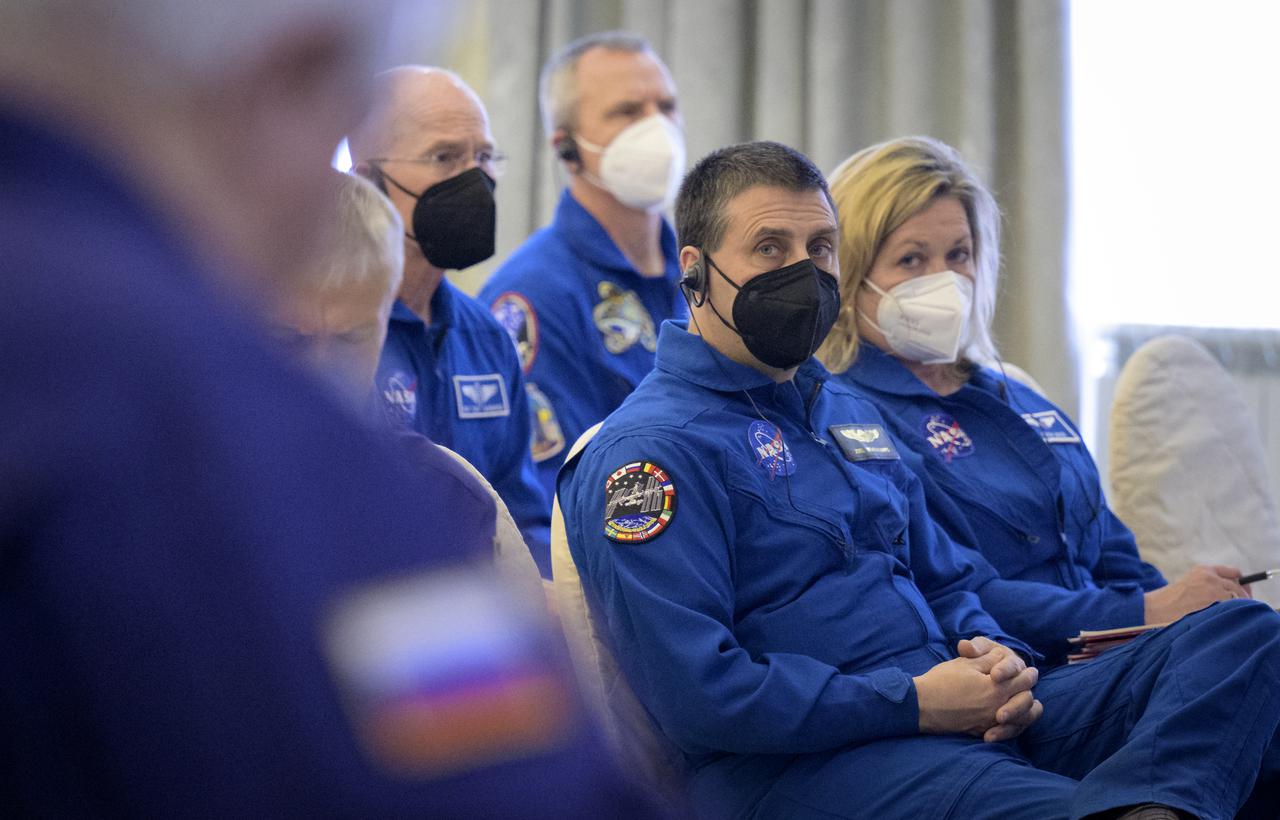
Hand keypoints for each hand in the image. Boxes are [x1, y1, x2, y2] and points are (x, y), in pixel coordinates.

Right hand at [912, 639, 1038, 739]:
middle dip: (1029, 690)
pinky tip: (1010, 719)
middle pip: (1026, 701)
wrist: (922, 705)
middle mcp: (998, 707)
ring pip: (1021, 720)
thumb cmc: (942, 681)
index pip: (1023, 681)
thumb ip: (989, 660)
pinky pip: (1006, 731)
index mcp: (996, 688)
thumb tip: (1003, 656)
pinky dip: (1013, 725)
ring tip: (1026, 703)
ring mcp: (990, 722)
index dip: (1028, 674)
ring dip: (1026, 710)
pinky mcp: (981, 730)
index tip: (1030, 671)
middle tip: (1029, 683)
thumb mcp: (966, 663)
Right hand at [1144, 565, 1247, 624]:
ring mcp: (1213, 591)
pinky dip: (1232, 615)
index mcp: (1203, 570)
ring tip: (1228, 617)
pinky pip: (1233, 609)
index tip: (1243, 593)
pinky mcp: (1214, 604)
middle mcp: (1211, 577)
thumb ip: (1209, 584)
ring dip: (1237, 608)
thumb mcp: (1189, 584)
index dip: (1241, 584)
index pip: (1234, 572)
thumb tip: (1234, 594)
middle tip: (1241, 609)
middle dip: (1243, 598)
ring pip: (1238, 599)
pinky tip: (1222, 620)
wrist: (1155, 609)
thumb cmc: (1170, 602)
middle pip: (1239, 587)